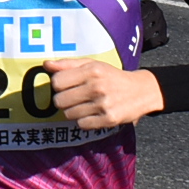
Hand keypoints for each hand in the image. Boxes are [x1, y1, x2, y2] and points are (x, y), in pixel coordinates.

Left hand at [47, 57, 163, 129]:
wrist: (141, 90)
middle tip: (74, 97)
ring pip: (69, 114)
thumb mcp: (93, 65)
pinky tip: (93, 113)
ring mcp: (103, 104)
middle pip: (59, 101)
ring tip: (85, 105)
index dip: (58, 85)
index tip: (66, 85)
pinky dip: (84, 121)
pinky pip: (82, 125)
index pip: (57, 82)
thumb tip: (46, 65)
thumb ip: (68, 64)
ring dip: (73, 111)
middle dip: (63, 100)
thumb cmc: (112, 77)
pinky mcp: (108, 119)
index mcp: (92, 70)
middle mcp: (97, 86)